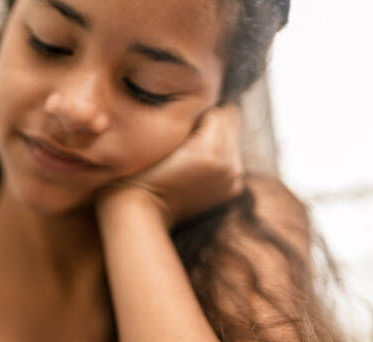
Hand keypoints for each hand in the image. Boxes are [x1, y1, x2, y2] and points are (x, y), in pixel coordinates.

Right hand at [99, 103, 244, 228]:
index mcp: (210, 149)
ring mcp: (232, 179)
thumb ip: (188, 116)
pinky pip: (232, 157)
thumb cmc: (139, 171)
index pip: (219, 109)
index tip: (183, 117)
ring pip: (233, 138)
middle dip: (214, 121)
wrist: (141, 211)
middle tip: (188, 130)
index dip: (200, 109)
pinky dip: (219, 155)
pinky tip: (197, 162)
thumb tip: (205, 99)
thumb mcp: (160, 136)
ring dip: (217, 137)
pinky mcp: (232, 189)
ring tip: (190, 146)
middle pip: (232, 121)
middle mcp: (228, 165)